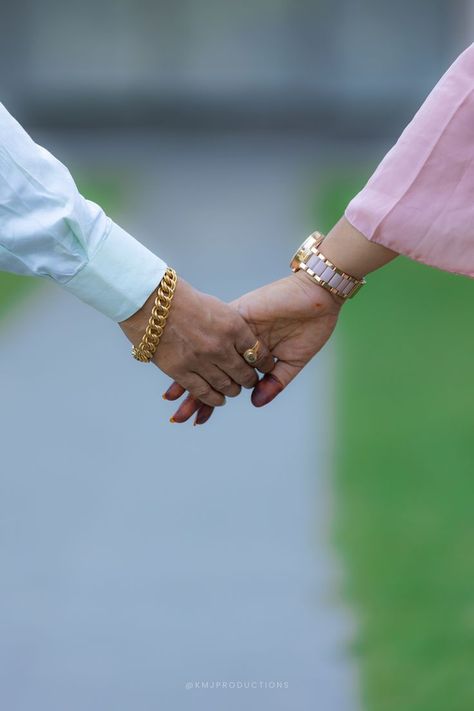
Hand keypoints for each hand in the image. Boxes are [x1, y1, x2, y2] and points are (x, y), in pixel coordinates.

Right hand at [119, 277, 273, 406]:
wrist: (150, 301)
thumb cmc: (183, 300)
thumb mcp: (217, 307)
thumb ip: (233, 328)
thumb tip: (246, 346)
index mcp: (232, 326)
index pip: (258, 353)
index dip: (264, 363)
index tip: (264, 366)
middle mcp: (219, 346)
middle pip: (245, 373)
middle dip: (250, 379)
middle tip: (249, 380)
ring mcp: (200, 360)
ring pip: (226, 386)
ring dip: (232, 390)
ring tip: (233, 389)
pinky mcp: (180, 371)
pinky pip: (203, 393)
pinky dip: (214, 399)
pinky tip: (218, 399)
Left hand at [164, 270, 341, 423]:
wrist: (319, 296)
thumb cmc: (311, 327)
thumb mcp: (292, 361)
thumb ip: (275, 381)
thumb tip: (255, 402)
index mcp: (248, 354)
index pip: (224, 380)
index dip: (210, 399)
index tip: (197, 419)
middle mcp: (236, 343)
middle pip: (209, 372)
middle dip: (195, 397)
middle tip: (179, 418)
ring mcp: (233, 330)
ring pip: (205, 357)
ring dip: (190, 379)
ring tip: (174, 403)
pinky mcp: (235, 316)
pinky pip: (212, 336)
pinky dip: (199, 353)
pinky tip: (185, 368)